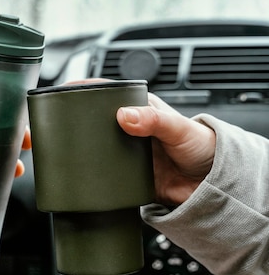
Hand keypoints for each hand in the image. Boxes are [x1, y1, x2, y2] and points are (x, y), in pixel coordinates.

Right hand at [64, 78, 216, 205]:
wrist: (211, 184)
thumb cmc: (202, 147)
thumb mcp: (178, 128)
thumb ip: (153, 121)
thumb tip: (124, 116)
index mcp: (142, 110)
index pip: (110, 93)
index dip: (89, 89)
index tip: (69, 91)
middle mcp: (132, 129)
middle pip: (98, 121)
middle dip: (81, 121)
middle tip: (63, 123)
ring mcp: (128, 152)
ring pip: (99, 147)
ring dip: (87, 149)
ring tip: (69, 148)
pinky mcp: (128, 175)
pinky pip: (107, 174)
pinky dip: (96, 173)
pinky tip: (87, 172)